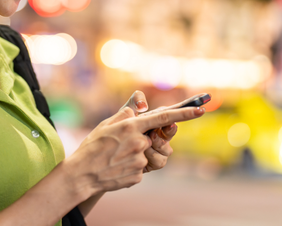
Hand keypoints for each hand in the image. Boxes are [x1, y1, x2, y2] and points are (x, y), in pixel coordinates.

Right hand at [65, 93, 204, 196]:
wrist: (82, 174)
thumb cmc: (92, 146)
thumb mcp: (107, 124)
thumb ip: (126, 114)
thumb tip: (140, 107)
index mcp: (131, 126)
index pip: (162, 117)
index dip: (184, 113)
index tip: (200, 109)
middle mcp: (138, 142)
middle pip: (152, 139)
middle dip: (144, 141)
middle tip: (124, 146)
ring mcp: (139, 160)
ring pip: (148, 154)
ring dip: (138, 155)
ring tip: (119, 158)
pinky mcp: (139, 175)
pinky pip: (142, 168)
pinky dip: (132, 168)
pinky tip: (118, 168)